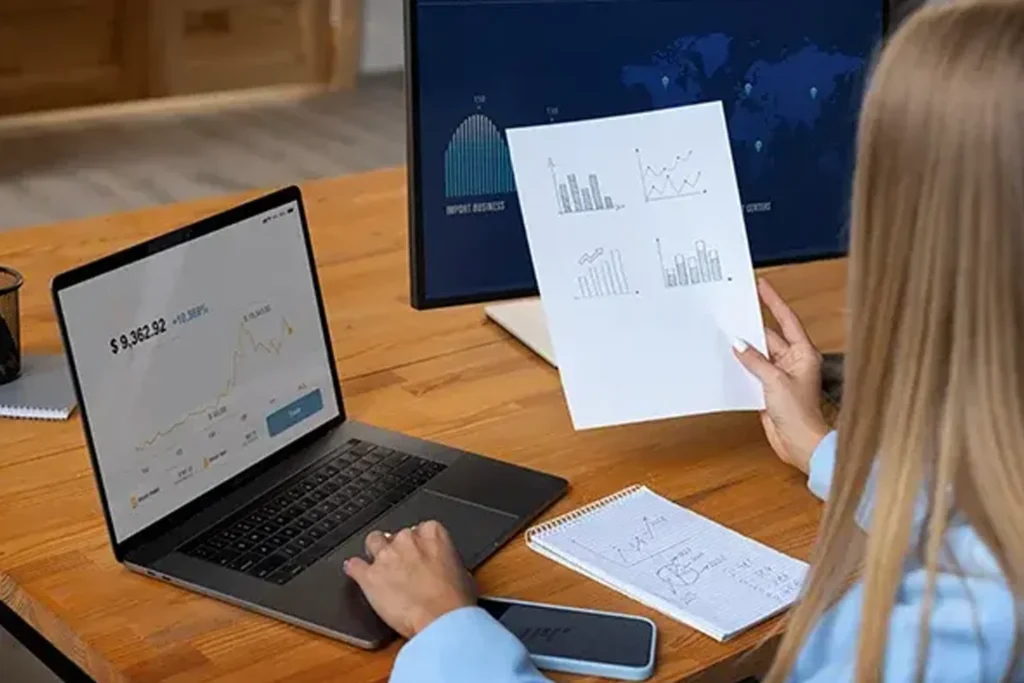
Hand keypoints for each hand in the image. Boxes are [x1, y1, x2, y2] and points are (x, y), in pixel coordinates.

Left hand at [344, 520, 475, 637]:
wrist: (440, 621)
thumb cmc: (455, 601)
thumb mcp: (463, 574)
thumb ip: (447, 561)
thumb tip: (443, 567)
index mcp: (433, 534)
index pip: (420, 529)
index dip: (418, 544)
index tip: (419, 554)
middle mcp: (407, 540)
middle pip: (395, 535)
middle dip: (398, 549)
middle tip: (403, 567)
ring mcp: (386, 556)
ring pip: (372, 542)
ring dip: (375, 552)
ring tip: (380, 567)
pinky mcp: (369, 577)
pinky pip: (353, 565)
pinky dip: (354, 569)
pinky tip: (356, 572)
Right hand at [733, 279, 829, 473]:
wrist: (800, 444)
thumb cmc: (799, 414)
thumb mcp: (774, 381)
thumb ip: (755, 361)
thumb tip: (739, 344)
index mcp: (804, 354)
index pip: (787, 320)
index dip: (774, 302)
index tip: (761, 286)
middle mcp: (793, 362)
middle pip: (770, 336)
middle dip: (752, 325)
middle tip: (734, 309)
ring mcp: (781, 376)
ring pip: (758, 354)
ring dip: (744, 347)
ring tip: (726, 332)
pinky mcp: (769, 390)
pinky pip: (752, 371)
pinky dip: (741, 366)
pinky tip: (727, 360)